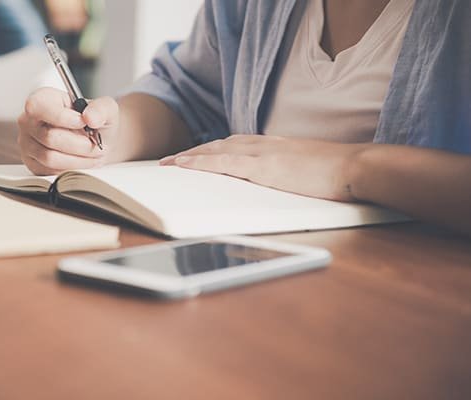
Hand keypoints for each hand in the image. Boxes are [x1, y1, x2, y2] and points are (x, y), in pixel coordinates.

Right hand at [18, 87, 118, 174]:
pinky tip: (81, 161)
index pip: (38, 107)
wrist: (95, 141)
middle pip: (49, 137)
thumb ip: (101, 108)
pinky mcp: (33, 164)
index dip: (62, 117)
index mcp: (42, 100)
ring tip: (92, 154)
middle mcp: (29, 121)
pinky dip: (71, 169)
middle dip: (79, 144)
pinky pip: (50, 171)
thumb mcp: (105, 108)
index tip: (83, 123)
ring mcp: (28, 144)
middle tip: (95, 144)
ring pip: (50, 158)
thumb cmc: (94, 122)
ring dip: (77, 159)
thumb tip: (90, 117)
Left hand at [160, 135, 368, 200]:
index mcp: (275, 146)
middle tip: (171, 160)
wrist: (355, 167)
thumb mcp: (307, 170)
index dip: (213, 150)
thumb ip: (289, 172)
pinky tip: (182, 164)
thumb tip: (281, 183)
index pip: (236, 145)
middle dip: (194, 152)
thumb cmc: (338, 173)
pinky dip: (199, 161)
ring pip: (216, 150)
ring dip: (190, 156)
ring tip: (169, 163)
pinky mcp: (263, 166)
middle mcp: (264, 144)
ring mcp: (262, 153)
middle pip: (220, 144)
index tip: (196, 156)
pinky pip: (222, 162)